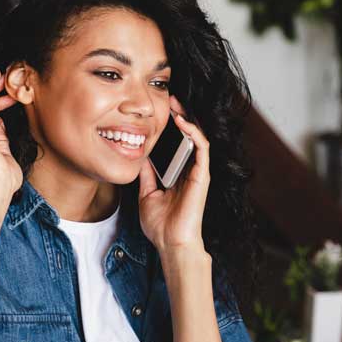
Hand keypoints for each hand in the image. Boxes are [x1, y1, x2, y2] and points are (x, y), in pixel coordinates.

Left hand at [137, 95, 208, 253]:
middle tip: (170, 97)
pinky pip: (202, 148)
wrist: (170, 243)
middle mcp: (191, 170)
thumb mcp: (146, 194)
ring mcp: (198, 172)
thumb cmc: (161, 225)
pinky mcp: (202, 176)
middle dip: (181, 114)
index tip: (160, 110)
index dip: (172, 125)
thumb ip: (146, 175)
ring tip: (176, 103)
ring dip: (188, 118)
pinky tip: (182, 122)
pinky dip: (194, 133)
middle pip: (190, 136)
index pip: (178, 143)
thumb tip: (139, 156)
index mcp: (179, 174)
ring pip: (198, 137)